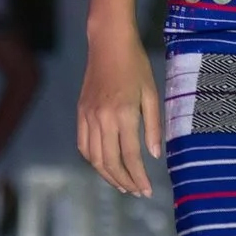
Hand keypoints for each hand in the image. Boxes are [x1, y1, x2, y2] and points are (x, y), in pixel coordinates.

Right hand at [78, 26, 162, 197]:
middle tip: (136, 191)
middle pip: (110, 162)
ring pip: (94, 158)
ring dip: (108, 175)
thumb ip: (153, 126)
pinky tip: (105, 166)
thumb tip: (154, 155)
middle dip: (124, 181)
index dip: (139, 177)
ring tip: (122, 184)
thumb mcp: (152, 94)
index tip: (147, 190)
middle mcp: (103, 118)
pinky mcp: (81, 113)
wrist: (108, 44)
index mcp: (124, 114)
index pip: (130, 156)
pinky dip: (93, 160)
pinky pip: (83, 145)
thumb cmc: (135, 66)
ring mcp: (88, 116)